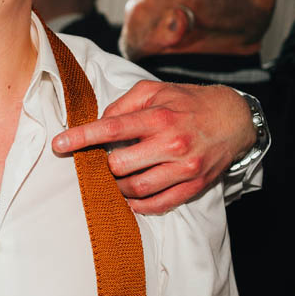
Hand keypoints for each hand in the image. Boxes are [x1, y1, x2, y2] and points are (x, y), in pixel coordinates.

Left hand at [51, 81, 253, 213]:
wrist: (235, 120)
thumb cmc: (189, 103)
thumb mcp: (156, 90)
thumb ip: (124, 104)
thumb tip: (99, 122)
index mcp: (159, 117)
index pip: (112, 128)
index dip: (82, 137)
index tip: (59, 144)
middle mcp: (172, 144)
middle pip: (120, 165)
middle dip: (103, 165)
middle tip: (99, 162)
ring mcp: (184, 169)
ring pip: (136, 188)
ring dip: (116, 187)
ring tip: (113, 178)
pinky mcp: (193, 187)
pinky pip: (158, 204)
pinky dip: (137, 204)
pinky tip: (128, 196)